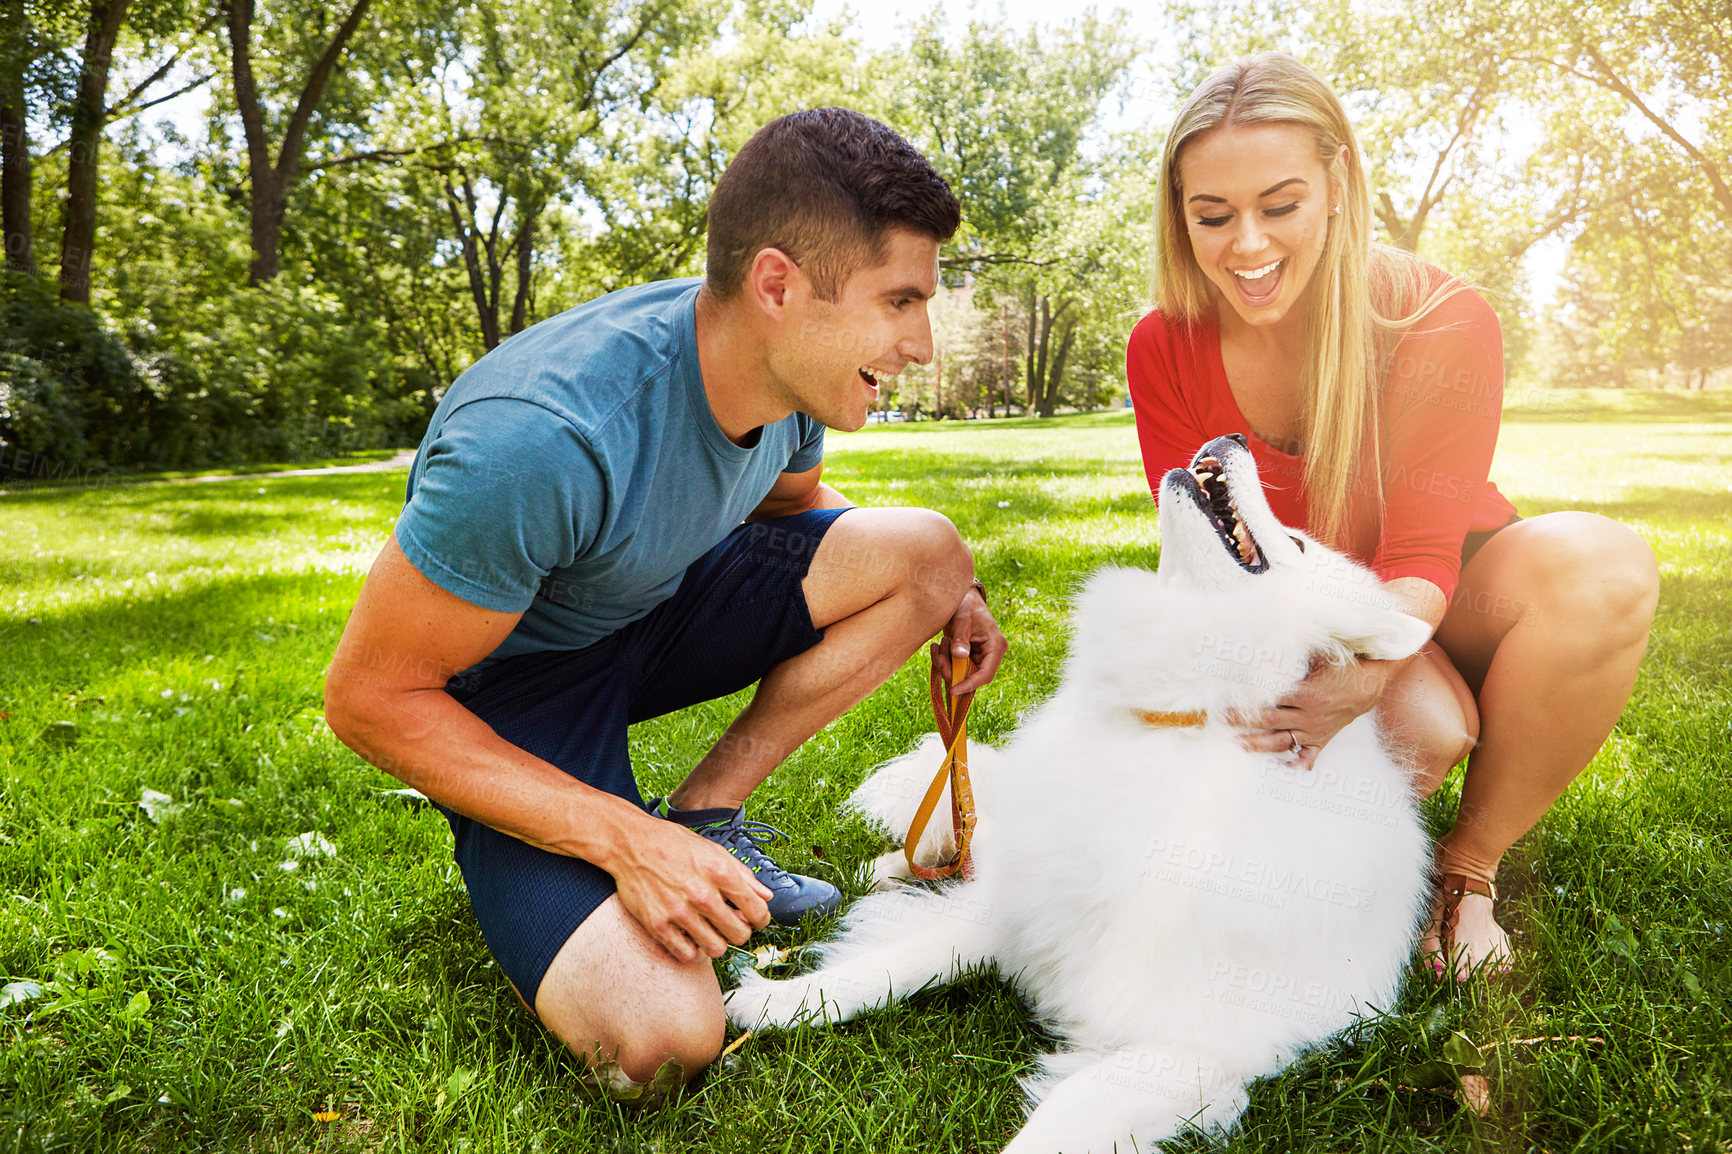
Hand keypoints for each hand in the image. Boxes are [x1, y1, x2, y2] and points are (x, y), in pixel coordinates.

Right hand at [608, 816, 771, 962]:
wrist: (631, 843)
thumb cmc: (674, 844)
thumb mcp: (714, 850)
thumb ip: (743, 874)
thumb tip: (766, 896)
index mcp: (721, 872)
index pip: (757, 911)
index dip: (760, 919)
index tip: (754, 919)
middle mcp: (702, 894)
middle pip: (739, 935)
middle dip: (739, 932)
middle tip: (729, 924)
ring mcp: (679, 912)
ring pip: (716, 949)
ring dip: (717, 942)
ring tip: (709, 930)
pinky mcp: (658, 925)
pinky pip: (687, 954)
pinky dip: (691, 949)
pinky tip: (688, 935)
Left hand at [931, 587, 1007, 694]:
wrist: (962, 599)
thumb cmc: (965, 605)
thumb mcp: (962, 619)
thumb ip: (961, 637)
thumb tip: (960, 656)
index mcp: (996, 646)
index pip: (986, 674)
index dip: (970, 685)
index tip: (953, 690)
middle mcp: (990, 655)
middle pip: (970, 676)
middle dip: (951, 669)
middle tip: (938, 653)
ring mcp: (979, 657)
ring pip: (960, 673)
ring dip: (945, 663)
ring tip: (939, 645)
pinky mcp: (968, 657)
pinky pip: (954, 667)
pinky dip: (943, 660)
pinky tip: (937, 646)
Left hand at [1237, 655, 1394, 769]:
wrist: (1370, 683)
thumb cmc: (1342, 665)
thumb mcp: (1319, 656)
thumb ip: (1294, 657)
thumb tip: (1265, 648)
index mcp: (1306, 694)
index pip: (1269, 699)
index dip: (1248, 700)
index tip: (1228, 700)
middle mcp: (1309, 715)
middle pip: (1268, 720)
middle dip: (1243, 720)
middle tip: (1221, 720)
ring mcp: (1315, 730)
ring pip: (1281, 741)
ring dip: (1258, 745)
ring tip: (1238, 745)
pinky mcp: (1322, 739)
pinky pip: (1308, 756)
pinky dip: (1295, 765)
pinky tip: (1280, 769)